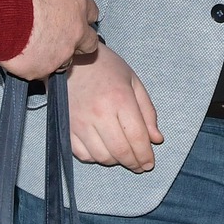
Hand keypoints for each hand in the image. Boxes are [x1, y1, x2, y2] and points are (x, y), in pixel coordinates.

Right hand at [2, 0, 100, 81]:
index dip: (82, 17)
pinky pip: (40, 70)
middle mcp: (76, 31)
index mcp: (77, 5)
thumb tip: (48, 0)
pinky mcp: (44, 70)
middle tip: (62, 39)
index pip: (92, 12)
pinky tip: (19, 56)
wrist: (1, 15)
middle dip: (80, 43)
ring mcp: (62, 54)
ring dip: (54, 55)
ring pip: (65, 60)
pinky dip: (32, 65)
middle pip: (90, 43)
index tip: (74, 18)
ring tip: (34, 48)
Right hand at [67, 44, 161, 171]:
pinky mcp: (66, 126)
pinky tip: (103, 150)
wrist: (71, 58)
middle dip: (133, 163)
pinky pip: (82, 154)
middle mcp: (99, 112)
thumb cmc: (106, 68)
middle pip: (120, 151)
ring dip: (115, 161)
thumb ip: (147, 112)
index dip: (145, 155)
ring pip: (101, 156)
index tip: (149, 163)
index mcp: (120, 99)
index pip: (137, 137)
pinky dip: (95, 158)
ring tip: (122, 156)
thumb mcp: (133, 82)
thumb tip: (156, 140)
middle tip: (139, 165)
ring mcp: (79, 121)